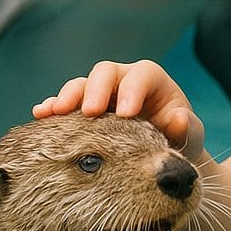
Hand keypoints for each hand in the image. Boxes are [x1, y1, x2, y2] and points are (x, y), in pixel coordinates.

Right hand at [32, 59, 202, 154]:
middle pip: (105, 72)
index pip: (142, 75)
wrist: (161, 158)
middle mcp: (123, 81)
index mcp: (152, 81)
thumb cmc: (178, 140)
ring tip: (54, 112)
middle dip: (95, 90)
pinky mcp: (83, 110)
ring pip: (80, 85)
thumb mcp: (189, 135)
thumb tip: (177, 118)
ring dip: (67, 97)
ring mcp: (101, 94)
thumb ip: (187, 128)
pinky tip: (41, 115)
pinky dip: (53, 107)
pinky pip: (65, 103)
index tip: (126, 113)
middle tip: (90, 112)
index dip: (132, 90)